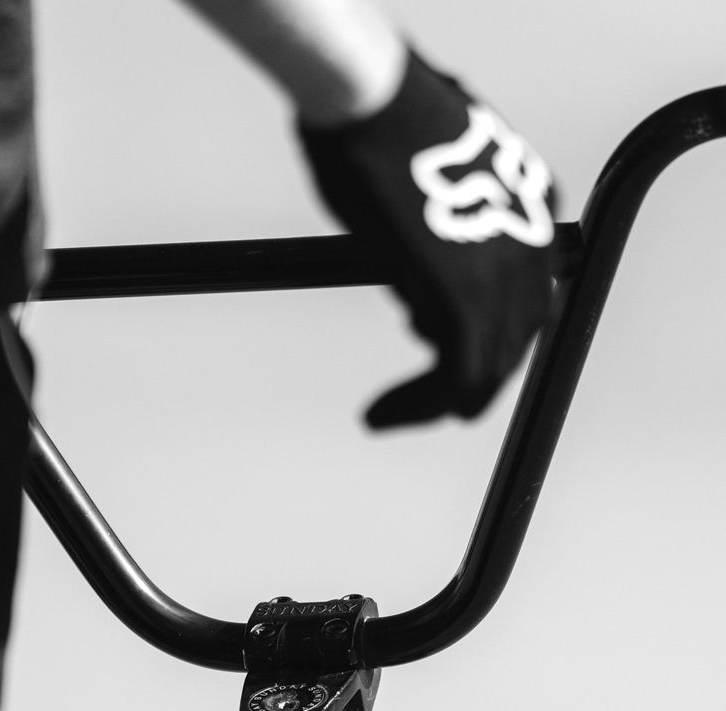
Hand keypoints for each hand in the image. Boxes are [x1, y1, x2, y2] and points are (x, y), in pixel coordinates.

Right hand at [299, 50, 557, 427]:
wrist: (372, 98)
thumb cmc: (384, 121)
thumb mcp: (438, 171)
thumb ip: (446, 220)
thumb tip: (417, 256)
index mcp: (534, 210)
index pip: (519, 305)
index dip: (479, 344)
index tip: (434, 364)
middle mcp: (532, 247)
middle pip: (509, 346)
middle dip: (459, 382)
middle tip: (411, 404)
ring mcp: (504, 277)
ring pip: (484, 372)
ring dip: (430, 403)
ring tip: (387, 411)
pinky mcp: (466, 301)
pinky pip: (455, 380)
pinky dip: (417, 408)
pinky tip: (380, 416)